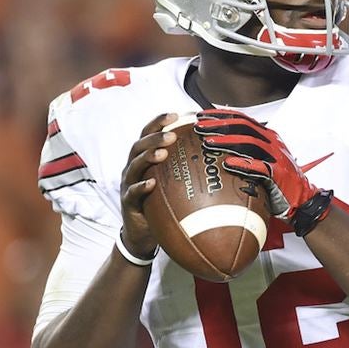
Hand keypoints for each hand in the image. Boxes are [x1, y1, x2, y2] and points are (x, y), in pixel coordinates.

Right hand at [120, 112, 179, 257]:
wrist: (143, 233)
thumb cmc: (162, 202)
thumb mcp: (175, 182)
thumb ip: (188, 167)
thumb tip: (221, 155)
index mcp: (144, 158)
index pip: (148, 134)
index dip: (158, 122)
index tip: (175, 114)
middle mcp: (133, 167)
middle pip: (139, 146)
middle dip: (155, 137)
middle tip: (172, 134)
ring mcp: (128, 184)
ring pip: (134, 166)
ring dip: (148, 157)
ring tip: (163, 152)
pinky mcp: (127, 202)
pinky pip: (132, 192)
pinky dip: (141, 187)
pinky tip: (151, 184)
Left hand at [194, 110, 321, 218]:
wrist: (303, 197)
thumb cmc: (279, 179)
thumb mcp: (264, 157)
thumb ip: (246, 149)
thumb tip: (218, 144)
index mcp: (268, 136)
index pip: (242, 119)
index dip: (222, 115)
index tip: (203, 115)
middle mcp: (272, 143)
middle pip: (243, 128)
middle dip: (219, 126)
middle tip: (200, 128)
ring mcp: (276, 157)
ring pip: (249, 143)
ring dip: (227, 142)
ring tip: (209, 142)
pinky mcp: (278, 174)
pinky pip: (259, 167)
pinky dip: (242, 164)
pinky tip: (228, 163)